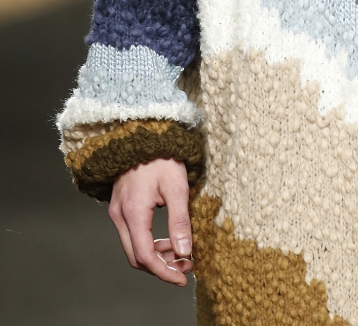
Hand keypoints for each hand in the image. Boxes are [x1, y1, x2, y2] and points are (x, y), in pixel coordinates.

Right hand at [109, 157, 192, 284]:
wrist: (142, 131)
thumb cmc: (161, 156)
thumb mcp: (177, 186)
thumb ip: (180, 221)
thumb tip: (185, 251)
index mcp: (133, 212)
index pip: (145, 256)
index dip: (164, 272)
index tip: (183, 278)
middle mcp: (120, 215)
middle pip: (136, 257)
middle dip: (162, 266)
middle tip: (186, 266)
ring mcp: (117, 211)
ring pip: (133, 247)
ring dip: (156, 256)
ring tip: (182, 254)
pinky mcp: (120, 206)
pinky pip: (132, 235)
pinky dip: (149, 243)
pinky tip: (168, 240)